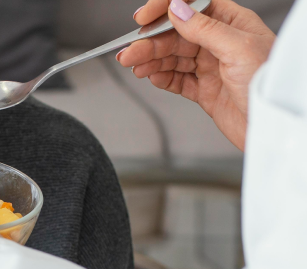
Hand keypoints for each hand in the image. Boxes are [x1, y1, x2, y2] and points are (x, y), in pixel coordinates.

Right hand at [119, 0, 274, 149]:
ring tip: (134, 66)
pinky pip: (177, 80)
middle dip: (150, 44)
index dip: (166, 9)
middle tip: (130, 53)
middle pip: (176, 36)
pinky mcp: (205, 90)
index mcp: (232, 24)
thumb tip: (177, 10)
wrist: (271, 125)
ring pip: (173, 58)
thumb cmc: (266, 85)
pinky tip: (151, 76)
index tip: (144, 18)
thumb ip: (205, 29)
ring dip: (151, 61)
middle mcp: (220, 43)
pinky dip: (162, 78)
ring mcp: (211, 67)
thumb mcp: (238, 49)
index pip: (192, 6)